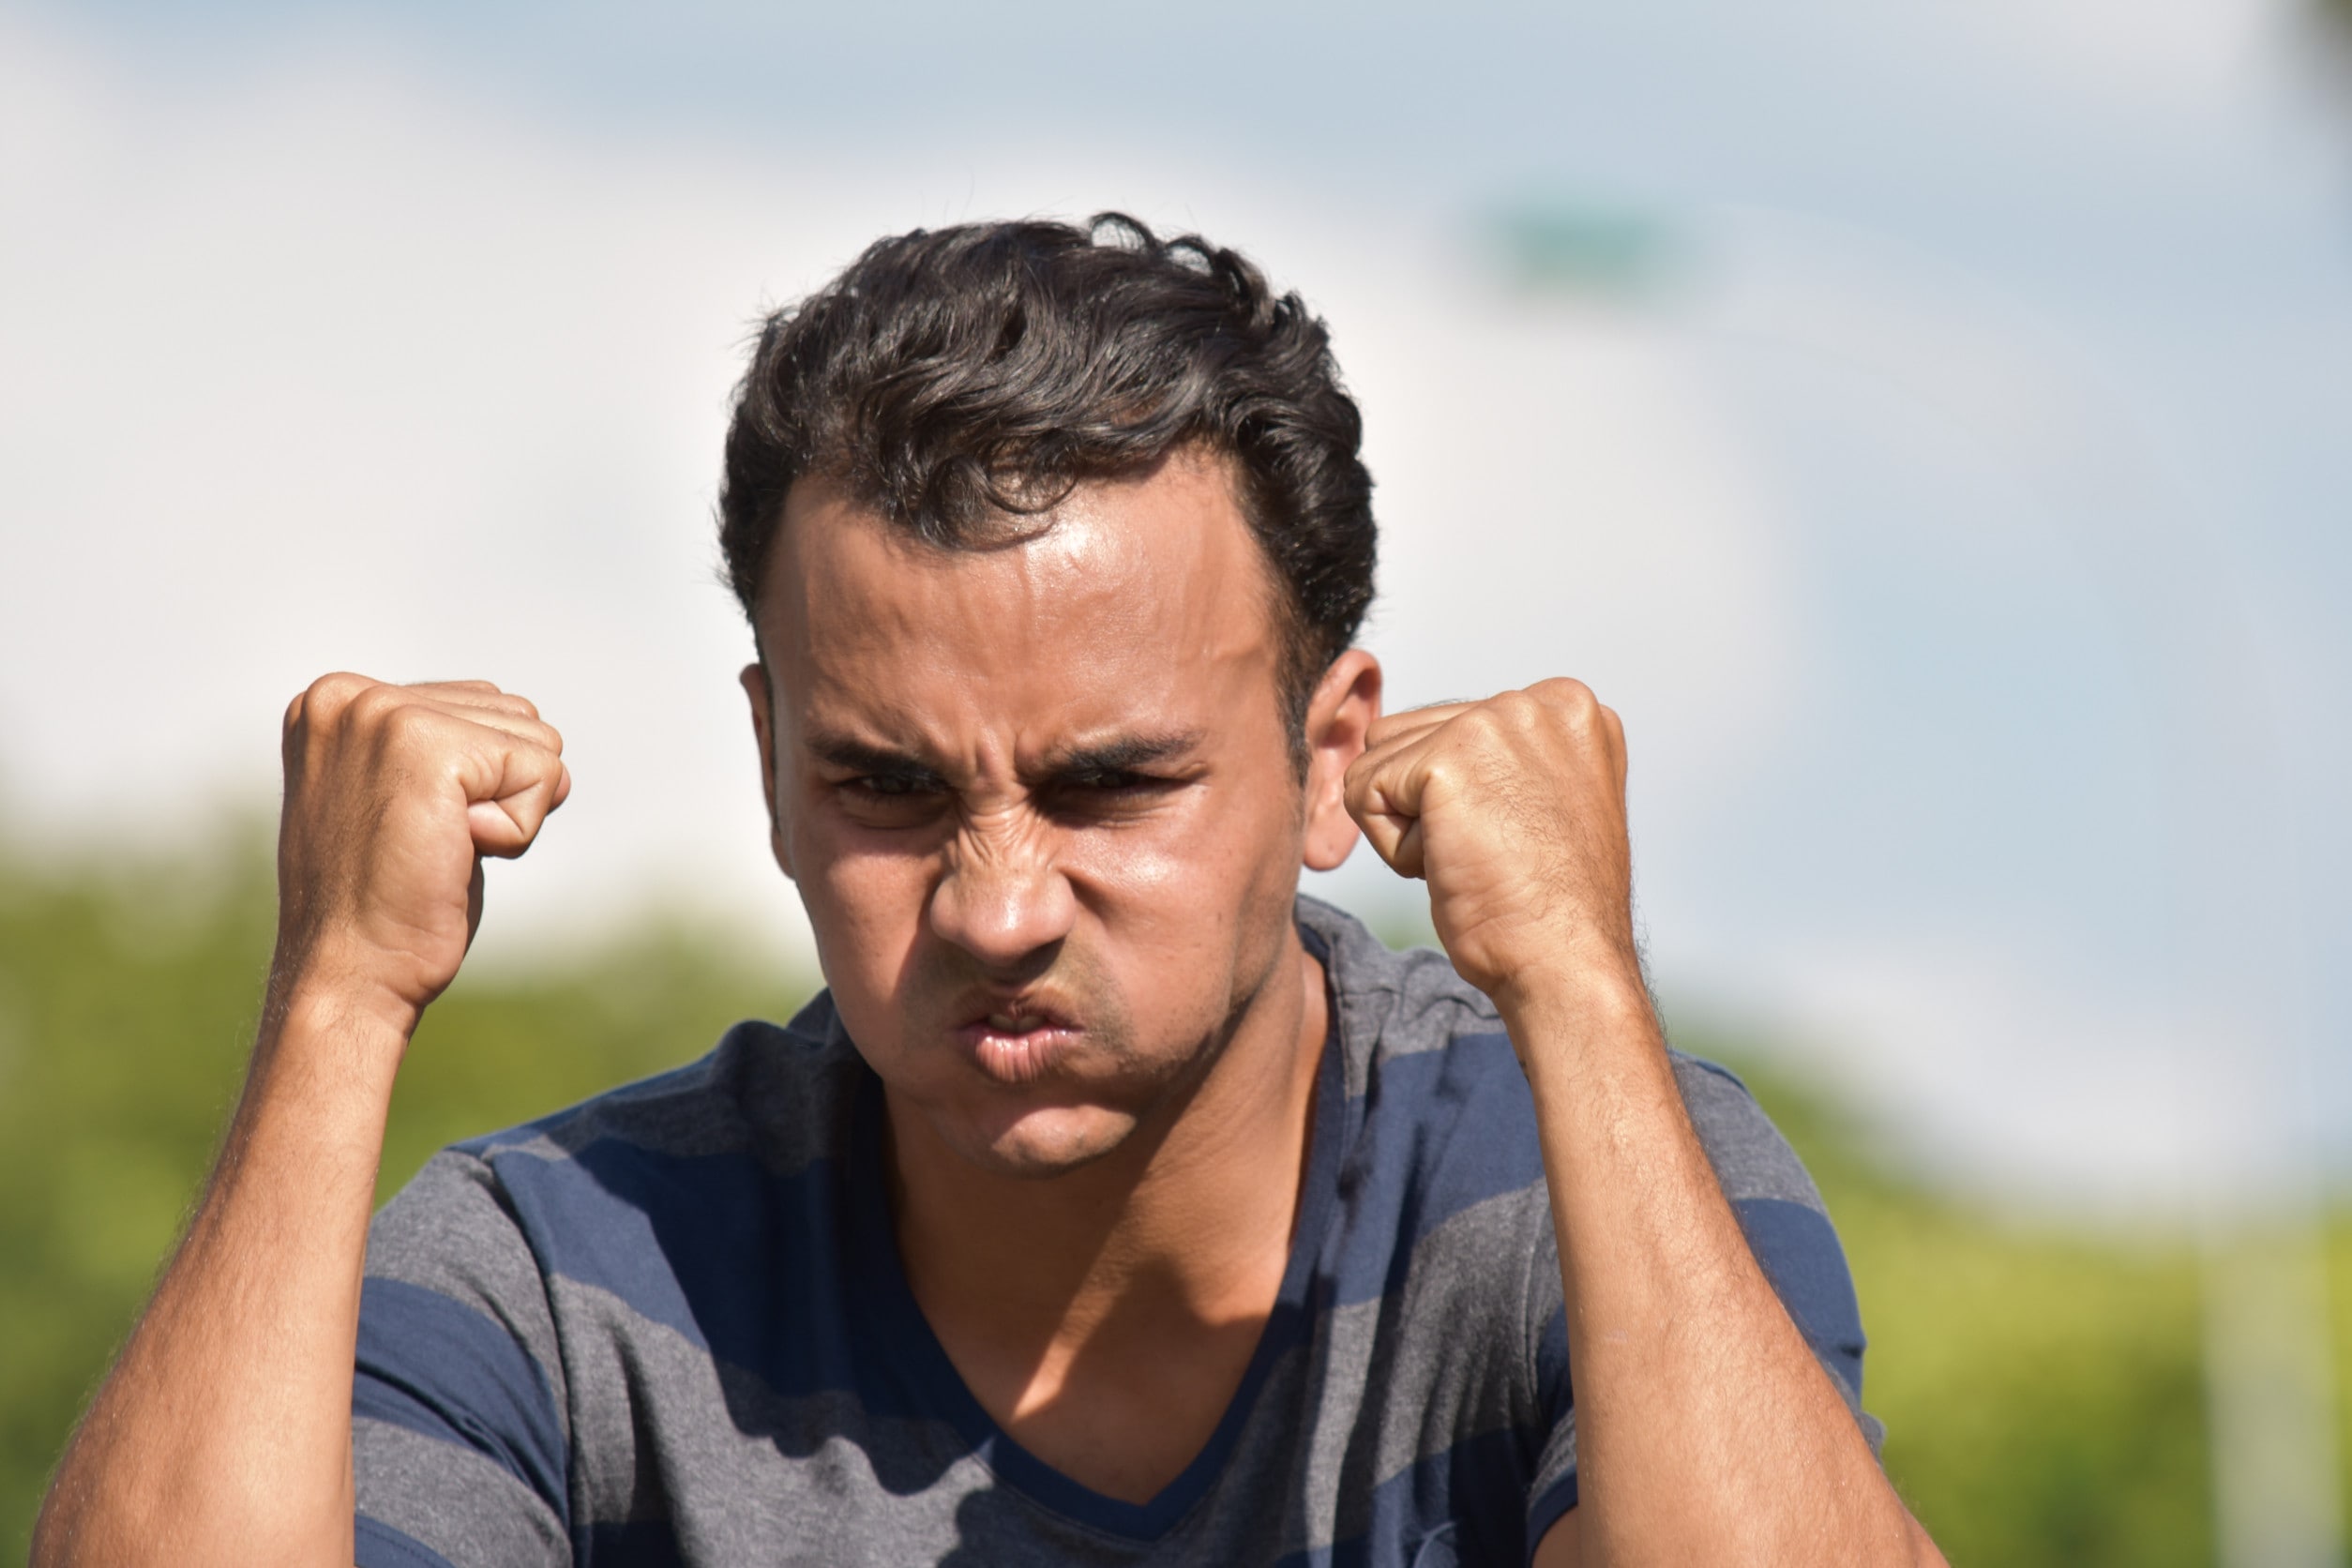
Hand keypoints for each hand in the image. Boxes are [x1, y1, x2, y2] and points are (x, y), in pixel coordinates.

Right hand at [270, 675, 569, 1036]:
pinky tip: (455, 855)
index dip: (479, 783)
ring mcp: (386, 714)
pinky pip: (543, 776)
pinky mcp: (429, 748)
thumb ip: (449, 750)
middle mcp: (353, 694)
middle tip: (427, 844)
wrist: (351, 971)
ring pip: (538, 744)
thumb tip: (545, 747)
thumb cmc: (385, 901)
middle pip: (516, 715)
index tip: (410, 828)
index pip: (481, 704)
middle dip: (499, 791)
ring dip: (509, 812)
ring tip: (436, 848)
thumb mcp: (403, 800)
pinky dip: (519, 831)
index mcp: (338, 698)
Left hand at [1342, 678, 1633, 1011]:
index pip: (1452, 726)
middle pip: (1410, 735)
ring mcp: (1493, 721)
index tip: (1523, 841)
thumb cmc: (1549, 907)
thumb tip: (1419, 743)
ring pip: (1380, 761)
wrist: (1564, 964)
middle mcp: (1537, 699)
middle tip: (1496, 854)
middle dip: (1430, 806)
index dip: (1464, 798)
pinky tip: (1454, 866)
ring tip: (1478, 857)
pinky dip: (1393, 848)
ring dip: (1410, 823)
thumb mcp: (1542, 803)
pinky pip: (1362, 793)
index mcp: (1568, 706)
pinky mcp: (1445, 759)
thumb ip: (1501, 757)